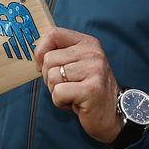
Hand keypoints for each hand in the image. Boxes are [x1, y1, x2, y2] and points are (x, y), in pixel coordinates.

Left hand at [35, 26, 121, 143]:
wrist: (112, 114)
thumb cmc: (88, 90)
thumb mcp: (76, 64)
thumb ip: (60, 54)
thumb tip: (36, 52)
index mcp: (88, 43)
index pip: (53, 34)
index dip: (41, 50)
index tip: (43, 65)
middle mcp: (93, 53)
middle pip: (48, 59)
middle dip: (49, 77)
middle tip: (66, 86)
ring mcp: (94, 70)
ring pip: (52, 76)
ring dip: (56, 91)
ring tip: (72, 94)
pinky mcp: (91, 89)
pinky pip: (58, 92)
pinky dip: (60, 102)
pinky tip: (75, 103)